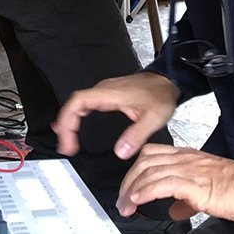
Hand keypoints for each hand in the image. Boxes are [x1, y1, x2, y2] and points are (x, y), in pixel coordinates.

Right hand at [54, 72, 178, 159]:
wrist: (167, 81)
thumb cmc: (160, 95)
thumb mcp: (153, 118)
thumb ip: (136, 135)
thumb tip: (120, 152)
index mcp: (110, 93)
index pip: (78, 101)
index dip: (68, 120)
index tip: (67, 139)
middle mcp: (103, 90)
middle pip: (74, 104)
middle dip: (65, 125)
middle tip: (65, 147)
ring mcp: (104, 91)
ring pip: (78, 103)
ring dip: (69, 121)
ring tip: (66, 142)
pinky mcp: (107, 95)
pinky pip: (85, 104)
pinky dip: (77, 117)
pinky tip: (74, 127)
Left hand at [117, 144, 233, 222]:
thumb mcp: (205, 191)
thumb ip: (185, 200)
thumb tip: (172, 210)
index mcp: (187, 157)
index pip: (152, 153)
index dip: (135, 169)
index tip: (128, 187)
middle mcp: (185, 159)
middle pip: (145, 160)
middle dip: (128, 180)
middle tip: (122, 200)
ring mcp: (189, 169)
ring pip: (150, 171)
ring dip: (132, 190)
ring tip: (126, 206)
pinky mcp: (194, 183)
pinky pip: (162, 184)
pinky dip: (145, 192)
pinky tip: (139, 201)